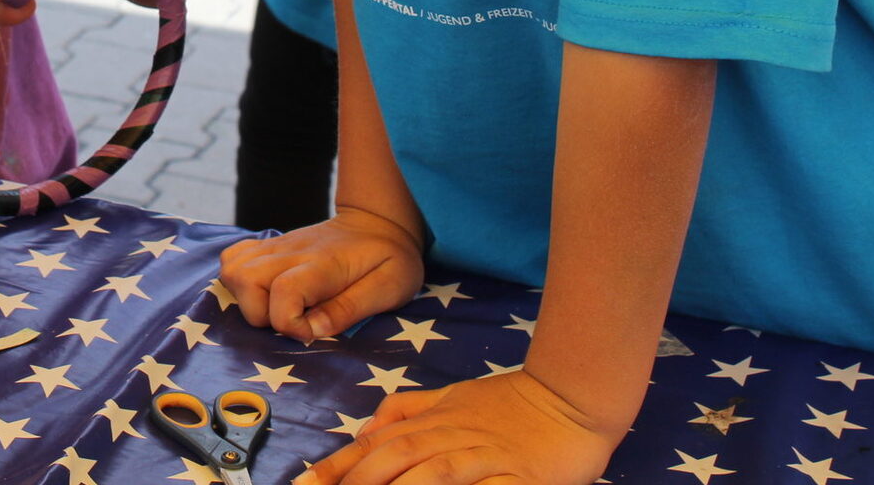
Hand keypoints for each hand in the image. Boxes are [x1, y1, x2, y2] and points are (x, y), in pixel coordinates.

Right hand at [220, 206, 425, 341]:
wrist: (378, 221)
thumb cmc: (390, 259)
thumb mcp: (389, 287)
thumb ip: (349, 309)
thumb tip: (312, 330)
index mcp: (323, 264)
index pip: (285, 292)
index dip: (290, 324)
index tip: (312, 332)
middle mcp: (291, 251)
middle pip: (245, 280)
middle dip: (260, 314)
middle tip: (292, 321)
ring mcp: (276, 246)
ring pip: (232, 270)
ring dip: (245, 299)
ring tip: (275, 310)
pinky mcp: (268, 246)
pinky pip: (232, 259)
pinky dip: (238, 281)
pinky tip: (263, 293)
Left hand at [295, 371, 619, 484]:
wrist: (569, 397)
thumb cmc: (509, 403)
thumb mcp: (452, 397)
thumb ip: (409, 409)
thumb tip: (367, 426)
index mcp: (431, 420)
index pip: (375, 443)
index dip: (339, 465)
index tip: (305, 482)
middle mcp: (448, 436)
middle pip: (393, 458)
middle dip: (357, 480)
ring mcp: (481, 456)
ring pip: (430, 473)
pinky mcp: (514, 476)